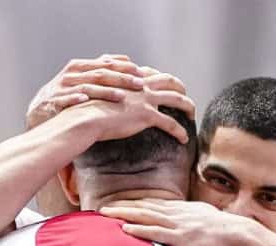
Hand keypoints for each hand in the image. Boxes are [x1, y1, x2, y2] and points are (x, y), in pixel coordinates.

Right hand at [26, 55, 194, 143]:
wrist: (83, 118)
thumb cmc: (85, 110)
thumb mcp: (97, 97)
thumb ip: (106, 94)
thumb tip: (106, 100)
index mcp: (129, 80)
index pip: (152, 74)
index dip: (162, 80)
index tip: (168, 86)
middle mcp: (140, 86)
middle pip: (170, 82)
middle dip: (180, 88)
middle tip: (186, 98)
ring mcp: (145, 100)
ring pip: (177, 100)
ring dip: (188, 107)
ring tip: (192, 115)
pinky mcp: (147, 116)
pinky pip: (171, 124)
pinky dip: (180, 131)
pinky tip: (183, 140)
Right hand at [27, 54, 143, 127]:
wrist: (38, 112)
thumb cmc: (65, 95)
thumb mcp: (81, 79)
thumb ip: (100, 69)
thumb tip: (124, 59)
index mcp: (79, 67)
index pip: (105, 64)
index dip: (123, 67)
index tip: (141, 72)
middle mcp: (71, 75)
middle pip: (100, 74)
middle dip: (121, 79)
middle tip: (140, 84)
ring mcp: (62, 88)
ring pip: (87, 88)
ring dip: (105, 92)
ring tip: (121, 96)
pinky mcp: (54, 102)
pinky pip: (66, 100)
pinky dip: (76, 99)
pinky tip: (86, 100)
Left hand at [100, 199, 260, 245]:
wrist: (238, 234)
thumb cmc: (224, 230)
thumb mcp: (204, 217)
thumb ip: (190, 217)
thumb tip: (182, 221)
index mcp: (181, 209)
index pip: (152, 204)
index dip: (132, 203)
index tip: (117, 203)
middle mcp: (176, 213)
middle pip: (144, 207)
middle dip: (122, 206)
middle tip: (102, 208)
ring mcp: (178, 224)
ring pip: (145, 217)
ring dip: (124, 215)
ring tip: (106, 214)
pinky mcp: (181, 237)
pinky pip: (156, 233)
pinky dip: (140, 230)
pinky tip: (126, 229)